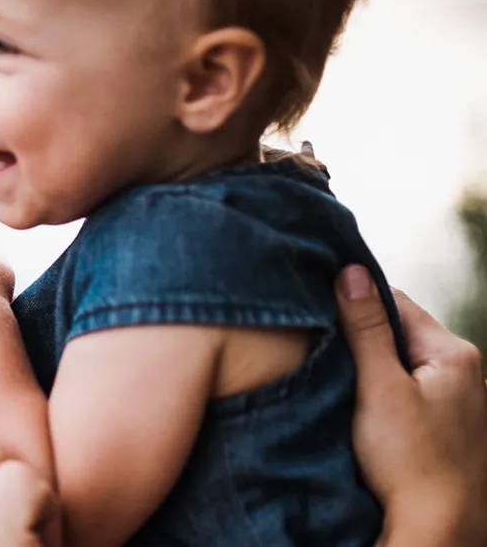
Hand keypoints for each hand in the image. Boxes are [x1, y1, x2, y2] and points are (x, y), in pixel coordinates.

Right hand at [336, 266, 486, 545]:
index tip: (323, 320)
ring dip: (378, 372)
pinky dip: (391, 397)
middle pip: (402, 334)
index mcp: (454, 352)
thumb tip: (352, 272)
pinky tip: (373, 416)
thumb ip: (365, 329)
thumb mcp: (378, 388)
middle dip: (366, 342)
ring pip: (408, 366)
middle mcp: (469, 371)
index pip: (395, 301)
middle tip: (332, 362)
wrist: (440, 527)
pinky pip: (416, 394)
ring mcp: (464, 402)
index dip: (355, 307)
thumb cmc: (411, 462)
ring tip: (350, 391)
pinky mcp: (455, 428)